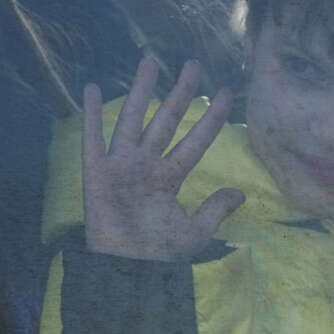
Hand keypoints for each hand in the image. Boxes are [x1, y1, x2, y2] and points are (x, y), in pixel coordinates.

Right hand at [82, 58, 245, 261]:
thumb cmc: (157, 253)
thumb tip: (241, 194)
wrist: (124, 271)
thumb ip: (215, 210)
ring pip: (134, 120)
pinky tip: (94, 89)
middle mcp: (146, 165)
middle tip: (193, 64)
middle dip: (180, 93)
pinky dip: (92, 115)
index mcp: (168, 177)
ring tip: (149, 62)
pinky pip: (93, 139)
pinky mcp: (96, 173)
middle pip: (166, 121)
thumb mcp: (194, 233)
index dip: (211, 118)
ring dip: (141, 92)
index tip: (226, 93)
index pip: (195, 141)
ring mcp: (121, 166)